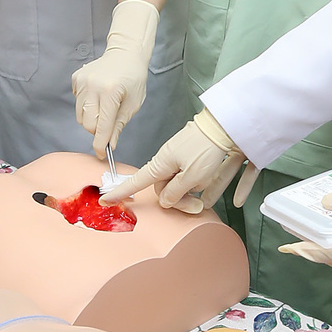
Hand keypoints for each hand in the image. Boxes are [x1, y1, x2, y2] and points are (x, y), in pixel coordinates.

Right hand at [72, 0, 158, 156]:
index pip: (102, 126)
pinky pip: (77, 103)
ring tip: (105, 107)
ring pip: (81, 116)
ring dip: (92, 118)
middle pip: (88, 124)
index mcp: (110, 92)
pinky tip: (98, 96)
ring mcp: (83, 81)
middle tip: (109, 124)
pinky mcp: (76, 78)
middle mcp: (93, 86)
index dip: (101, 144)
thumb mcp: (133, 104)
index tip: (101, 154)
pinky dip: (86, 106)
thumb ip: (119, 125)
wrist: (125, 53)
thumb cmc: (133, 78)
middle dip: (98, 130)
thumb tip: (109, 144)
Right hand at [106, 109, 257, 214]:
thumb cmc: (208, 148)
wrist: (226, 125)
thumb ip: (175, 191)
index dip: (121, 191)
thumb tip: (163, 200)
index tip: (106, 199)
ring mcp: (183, 159)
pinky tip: (225, 198)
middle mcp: (169, 161)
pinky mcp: (197, 158)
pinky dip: (213, 189)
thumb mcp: (191, 176)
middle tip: (197, 206)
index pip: (137, 181)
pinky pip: (199, 179)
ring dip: (195, 194)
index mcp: (162, 164)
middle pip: (165, 188)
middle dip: (180, 201)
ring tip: (208, 198)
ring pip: (182, 184)